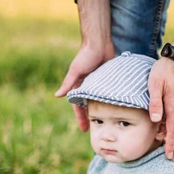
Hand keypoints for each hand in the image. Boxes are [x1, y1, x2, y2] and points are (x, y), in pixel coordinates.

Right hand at [55, 0, 114, 131]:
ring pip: (99, 102)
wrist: (99, 42)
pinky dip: (110, 102)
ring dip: (101, 112)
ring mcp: (98, 84)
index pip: (79, 107)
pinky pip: (108, 94)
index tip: (84, 130)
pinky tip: (116, 110)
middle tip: (96, 131)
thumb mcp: (76, 71)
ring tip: (107, 124)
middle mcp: (88, 87)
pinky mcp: (108, 80)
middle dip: (91, 119)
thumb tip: (57, 96)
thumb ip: (68, 83)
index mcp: (79, 86)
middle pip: (89, 107)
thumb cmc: (85, 55)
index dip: (81, 119)